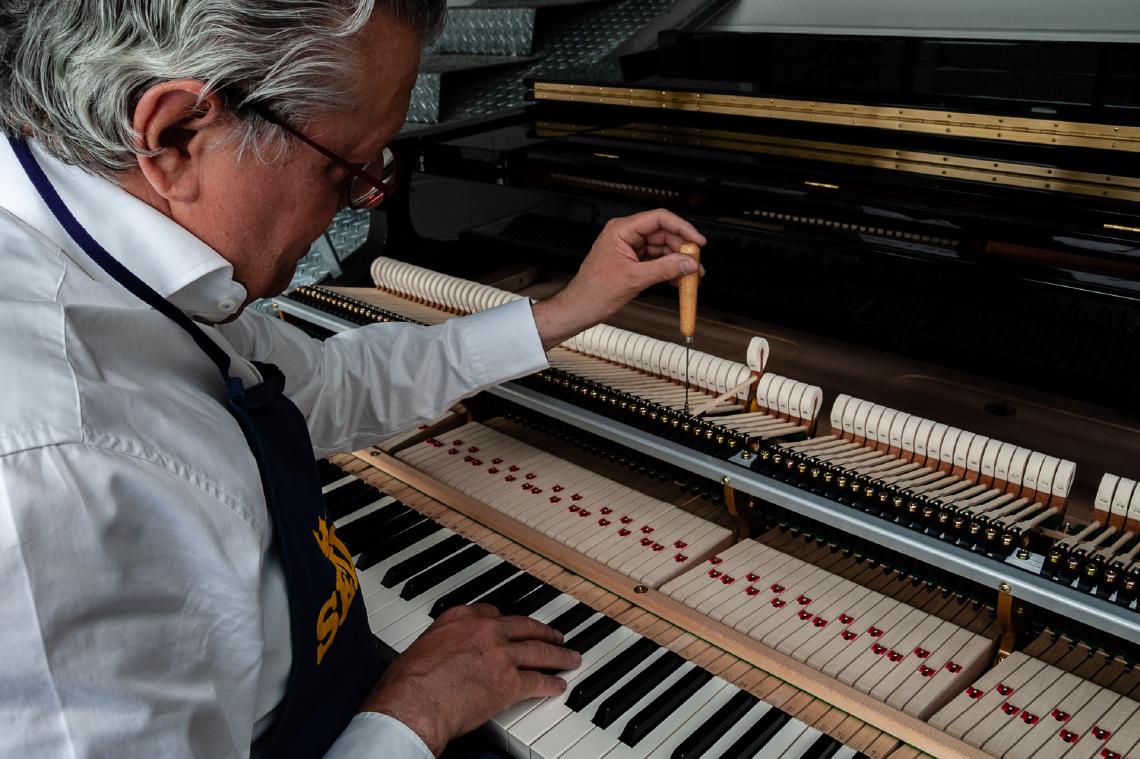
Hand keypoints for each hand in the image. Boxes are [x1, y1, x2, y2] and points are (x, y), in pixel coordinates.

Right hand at [360, 604, 581, 755]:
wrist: (413, 704)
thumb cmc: (408, 683)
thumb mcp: (423, 647)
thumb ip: (444, 645)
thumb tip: (447, 656)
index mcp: (461, 618)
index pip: (494, 613)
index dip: (509, 623)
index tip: (516, 627)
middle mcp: (485, 630)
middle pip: (524, 627)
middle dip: (543, 632)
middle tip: (555, 636)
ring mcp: (501, 654)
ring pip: (538, 651)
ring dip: (558, 655)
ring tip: (569, 658)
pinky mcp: (510, 682)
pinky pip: (538, 681)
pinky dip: (551, 684)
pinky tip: (558, 686)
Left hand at [531, 208, 705, 349]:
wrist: (580, 308)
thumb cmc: (593, 291)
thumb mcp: (634, 279)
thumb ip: (664, 269)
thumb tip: (687, 262)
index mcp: (620, 230)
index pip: (659, 219)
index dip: (682, 228)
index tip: (697, 240)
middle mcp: (625, 235)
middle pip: (663, 234)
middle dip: (682, 249)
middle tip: (695, 263)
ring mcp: (629, 248)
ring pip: (662, 248)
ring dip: (677, 261)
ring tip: (689, 275)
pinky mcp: (632, 261)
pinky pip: (656, 260)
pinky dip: (668, 269)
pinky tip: (677, 279)